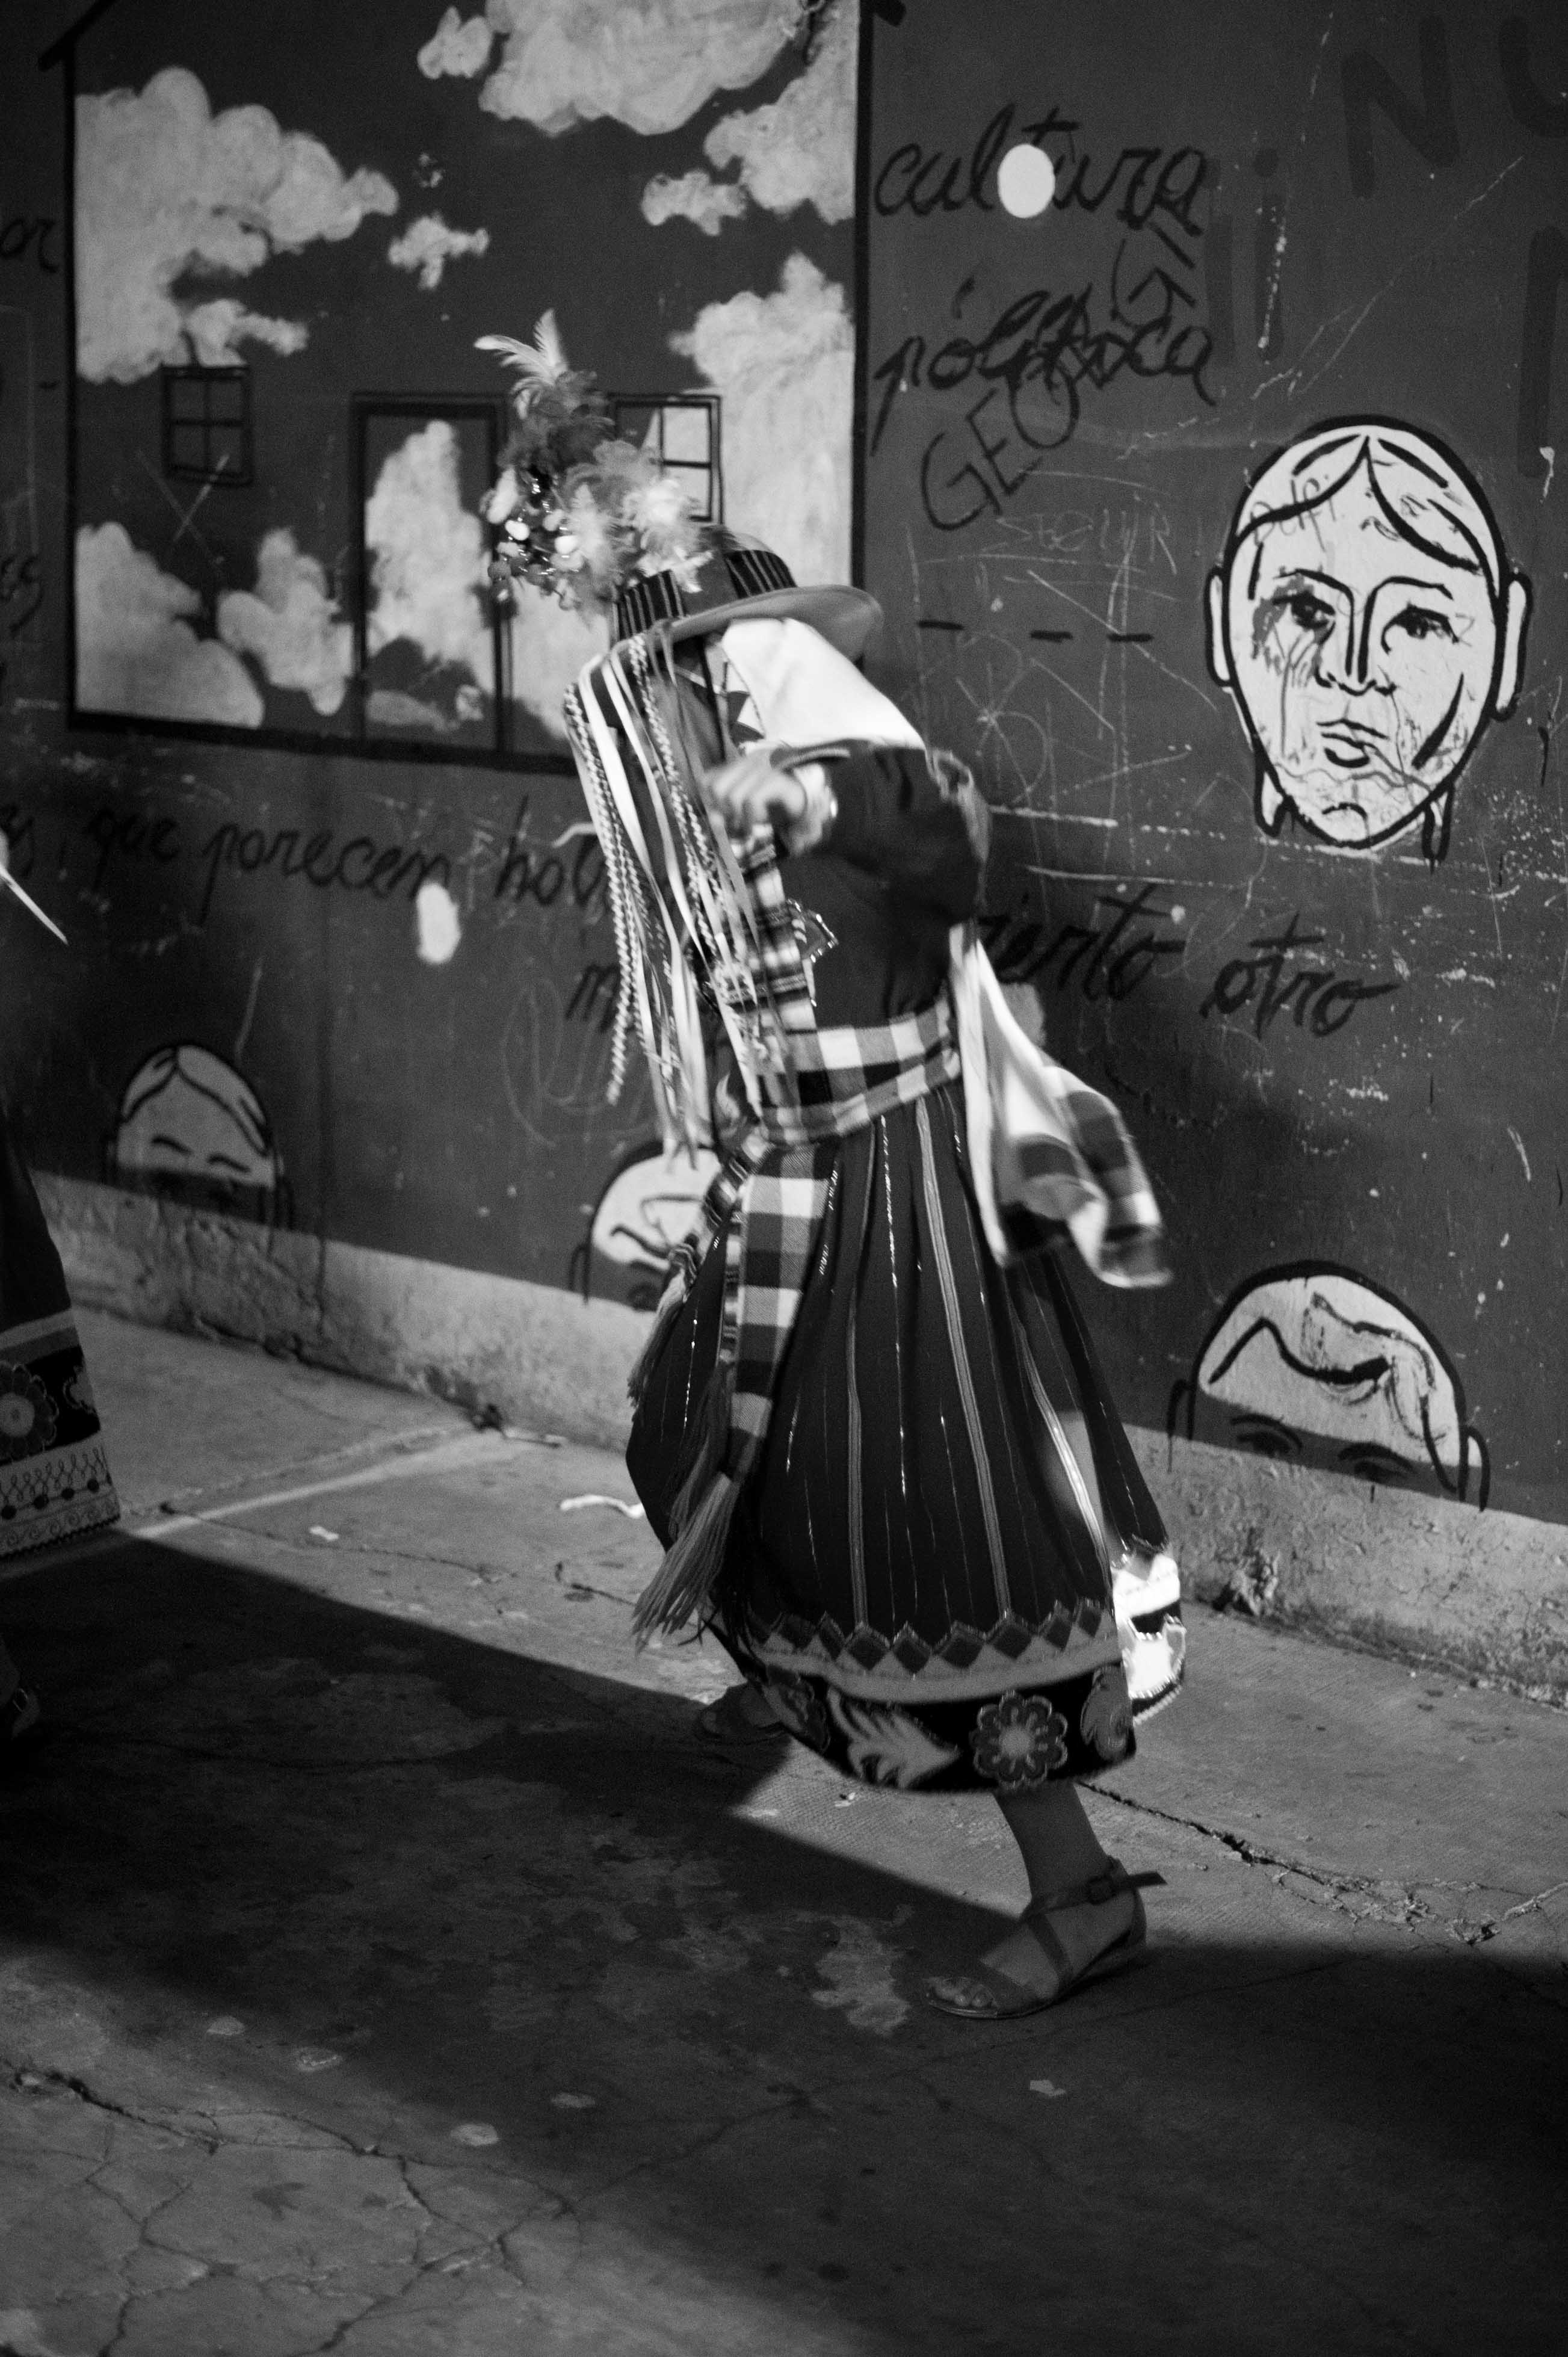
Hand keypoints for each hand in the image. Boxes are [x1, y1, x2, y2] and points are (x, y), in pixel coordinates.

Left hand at [701, 751, 832, 853]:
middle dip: (724, 812)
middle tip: (737, 825)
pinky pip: (752, 800)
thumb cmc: (781, 809)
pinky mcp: (777, 780)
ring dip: (739, 818)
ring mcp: (765, 768)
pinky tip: (760, 824)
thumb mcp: (749, 809)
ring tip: (751, 826)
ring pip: (732, 796)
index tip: (723, 818)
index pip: (708, 780)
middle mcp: (751, 761)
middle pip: (716, 788)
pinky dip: (751, 818)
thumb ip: (729, 812)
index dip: (710, 803)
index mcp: (742, 764)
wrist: (813, 807)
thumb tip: (712, 821)